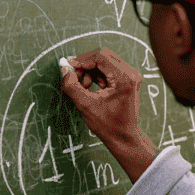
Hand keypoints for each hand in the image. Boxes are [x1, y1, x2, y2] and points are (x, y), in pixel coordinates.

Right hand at [60, 47, 157, 182]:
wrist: (124, 138)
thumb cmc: (108, 125)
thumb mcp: (85, 105)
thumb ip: (72, 86)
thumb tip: (64, 70)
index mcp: (124, 78)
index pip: (101, 56)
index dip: (82, 60)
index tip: (68, 68)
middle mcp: (130, 73)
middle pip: (103, 56)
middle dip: (85, 65)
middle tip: (73, 77)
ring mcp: (130, 76)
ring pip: (104, 62)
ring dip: (89, 71)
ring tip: (82, 87)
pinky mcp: (126, 80)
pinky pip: (107, 70)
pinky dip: (95, 76)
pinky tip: (89, 88)